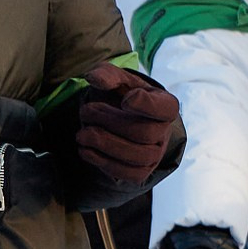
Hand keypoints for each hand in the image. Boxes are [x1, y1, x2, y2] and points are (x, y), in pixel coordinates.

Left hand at [75, 64, 179, 186]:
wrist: (117, 118)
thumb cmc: (119, 95)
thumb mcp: (115, 79)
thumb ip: (106, 74)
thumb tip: (94, 78)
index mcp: (165, 105)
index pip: (165, 109)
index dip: (146, 105)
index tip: (124, 99)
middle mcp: (164, 132)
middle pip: (145, 133)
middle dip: (110, 122)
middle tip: (86, 111)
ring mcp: (155, 155)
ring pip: (137, 156)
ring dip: (104, 144)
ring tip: (81, 134)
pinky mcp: (140, 172)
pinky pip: (128, 174)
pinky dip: (103, 162)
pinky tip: (85, 150)